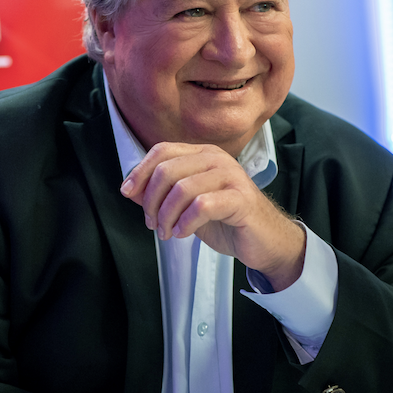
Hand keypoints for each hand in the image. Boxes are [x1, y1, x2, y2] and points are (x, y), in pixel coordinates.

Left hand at [119, 142, 304, 290]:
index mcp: (202, 154)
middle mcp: (216, 159)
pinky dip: (186, 222)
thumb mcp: (186, 206)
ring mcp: (231, 177)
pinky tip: (183, 232)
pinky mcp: (241, 199)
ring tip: (167, 232)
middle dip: (151, 200)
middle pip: (167, 170)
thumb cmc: (226, 221)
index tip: (128, 193)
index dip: (140, 171)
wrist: (264, 241)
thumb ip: (160, 194)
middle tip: (153, 223)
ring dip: (166, 216)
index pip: (162, 151)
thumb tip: (130, 189)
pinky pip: (202, 205)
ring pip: (182, 189)